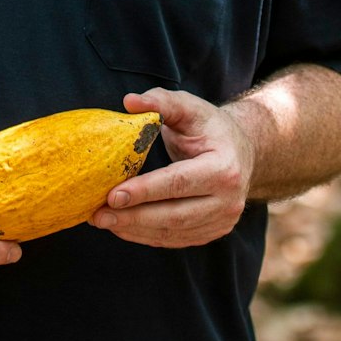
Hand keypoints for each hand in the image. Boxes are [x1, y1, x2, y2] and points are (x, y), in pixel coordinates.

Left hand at [91, 89, 254, 247]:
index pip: (179, 183)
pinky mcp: (212, 232)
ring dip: (135, 229)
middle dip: (133, 217)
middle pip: (175, 215)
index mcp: (224, 167)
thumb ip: (161, 101)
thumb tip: (129, 101)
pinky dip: (146, 235)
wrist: (242, 151)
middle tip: (99, 215)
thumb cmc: (209, 127)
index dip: (144, 191)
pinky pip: (175, 239)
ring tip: (103, 221)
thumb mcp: (189, 107)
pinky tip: (122, 227)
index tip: (111, 195)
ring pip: (173, 231)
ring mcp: (223, 220)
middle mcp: (228, 200)